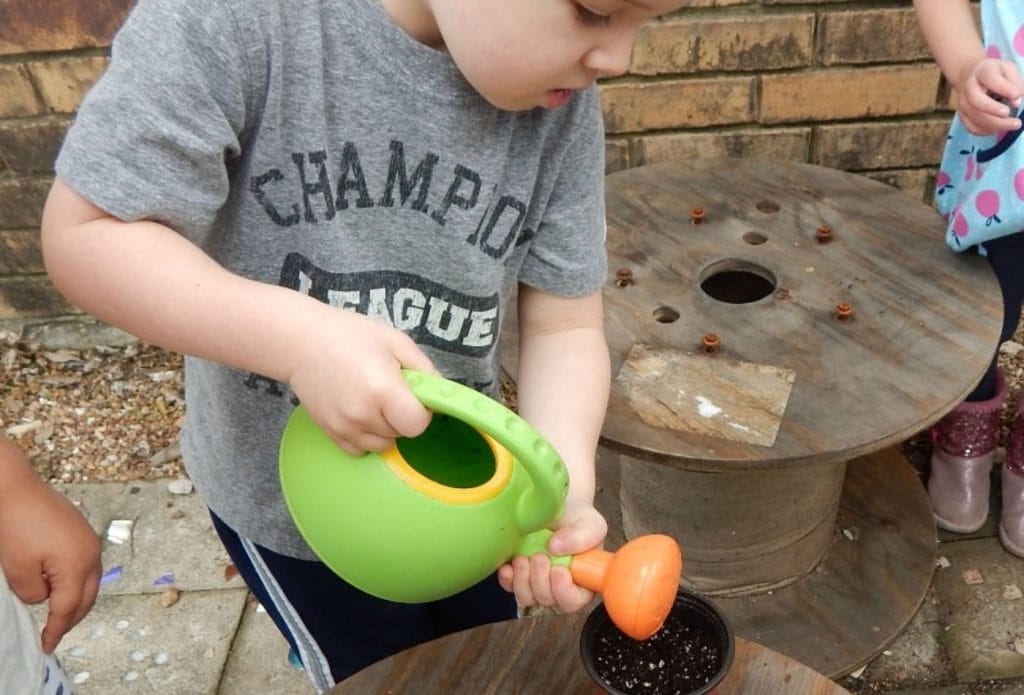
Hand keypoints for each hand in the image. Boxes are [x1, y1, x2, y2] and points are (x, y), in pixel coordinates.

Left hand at [0, 446, 101, 652]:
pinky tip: (59, 585)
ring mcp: (90, 541)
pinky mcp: (82, 531)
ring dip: (76, 600)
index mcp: (77, 566)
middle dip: (72, 619)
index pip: (68, 609)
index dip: (56, 631)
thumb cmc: (15, 526)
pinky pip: (86, 566)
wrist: (14, 488)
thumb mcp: (17, 571)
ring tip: (57, 613)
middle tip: (53, 634)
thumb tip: (43, 596)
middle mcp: (91, 554)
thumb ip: (33, 594)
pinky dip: (76, 582)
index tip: (46, 646)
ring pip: (90, 582)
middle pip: (88, 598)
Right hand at [285, 301, 437, 454]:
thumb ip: (425, 369)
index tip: (414, 397)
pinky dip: (366, 436)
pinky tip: (360, 412)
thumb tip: (440, 393)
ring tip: (373, 399)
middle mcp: (363, 414)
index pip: (418, 424)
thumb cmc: (349, 335)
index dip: (422, 412)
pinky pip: (360, 449)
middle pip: (402, 434)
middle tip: (389, 389)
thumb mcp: (396, 341)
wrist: (301, 341)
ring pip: (383, 445)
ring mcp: (344, 427)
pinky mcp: (330, 433)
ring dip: (386, 428)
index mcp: (383, 389)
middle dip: (403, 416)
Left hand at [497, 497, 607, 613]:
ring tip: (523, 557)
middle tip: (539, 556)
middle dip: (540, 580)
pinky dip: (507, 578)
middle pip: (547, 600)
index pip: (574, 601)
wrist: (558, 506)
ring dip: (523, 580)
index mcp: (582, 581)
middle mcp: (559, 587)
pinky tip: (509, 564)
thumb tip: (557, 547)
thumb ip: (582, 537)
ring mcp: (537, 583)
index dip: (564, 592)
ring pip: (527, 598)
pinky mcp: (518, 576)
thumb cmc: (578, 518)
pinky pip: (509, 587)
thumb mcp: (590, 523)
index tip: (558, 570)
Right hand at [956, 57, 1023, 134]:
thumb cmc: (994, 73)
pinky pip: (972, 127)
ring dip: (995, 124)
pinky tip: (999, 128)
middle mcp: (968, 87)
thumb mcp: (1008, 70)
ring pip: (974, 117)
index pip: (989, 78)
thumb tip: (1017, 102)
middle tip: (1012, 117)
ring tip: (1013, 124)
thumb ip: (1015, 83)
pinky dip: (986, 131)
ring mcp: (962, 103)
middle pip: (976, 100)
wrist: (970, 76)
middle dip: (994, 110)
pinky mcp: (962, 115)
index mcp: (982, 72)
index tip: (1017, 96)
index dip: (1003, 88)